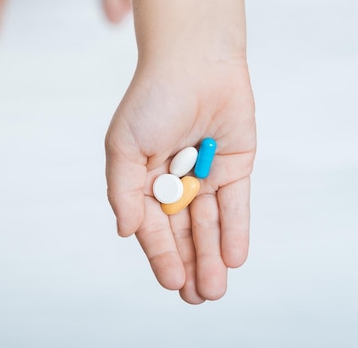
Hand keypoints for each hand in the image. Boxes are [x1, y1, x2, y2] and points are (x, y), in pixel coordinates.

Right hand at [105, 57, 255, 303]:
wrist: (195, 61)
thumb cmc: (151, 100)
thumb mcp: (124, 146)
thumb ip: (123, 190)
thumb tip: (125, 231)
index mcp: (142, 178)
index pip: (151, 225)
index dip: (160, 254)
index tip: (171, 282)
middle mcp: (173, 180)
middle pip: (182, 231)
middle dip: (189, 264)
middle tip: (196, 297)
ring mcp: (205, 174)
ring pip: (209, 224)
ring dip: (212, 256)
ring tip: (215, 289)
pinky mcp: (235, 165)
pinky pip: (235, 204)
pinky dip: (234, 231)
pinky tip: (234, 258)